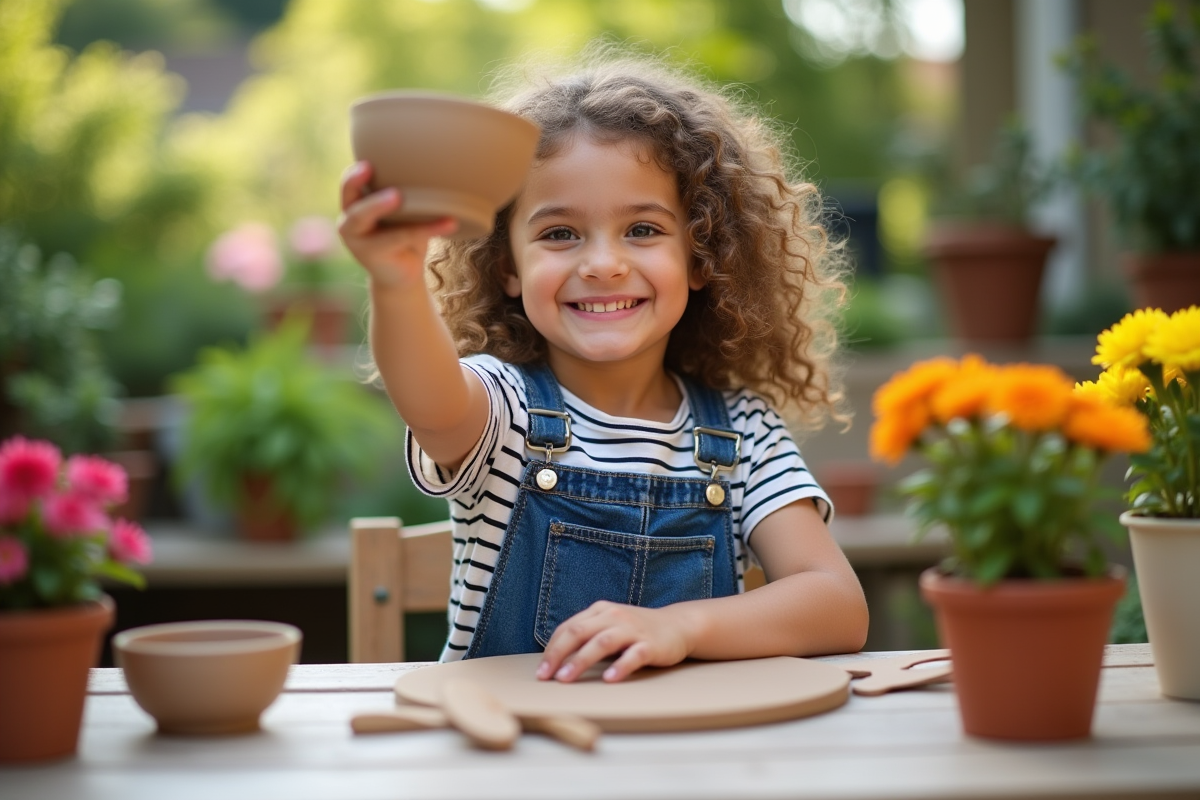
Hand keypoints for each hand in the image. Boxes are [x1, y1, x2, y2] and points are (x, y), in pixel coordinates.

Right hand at [337, 161, 457, 289]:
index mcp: (354, 204)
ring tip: (399, 198)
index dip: (353, 177)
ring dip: (382, 208)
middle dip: (367, 195)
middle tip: (389, 189)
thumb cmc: (403, 234)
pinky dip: (428, 228)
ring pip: (369, 224)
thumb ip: (405, 193)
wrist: (401, 275)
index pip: (348, 187)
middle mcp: (349, 223)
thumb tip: (439, 163)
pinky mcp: (373, 257)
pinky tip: (450, 222)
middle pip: (354, 209)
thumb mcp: (402, 211)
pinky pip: (401, 237)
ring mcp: (358, 243)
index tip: (367, 165)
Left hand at [536, 601, 692, 683]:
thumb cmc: (636, 630)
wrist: (677, 626)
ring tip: (566, 677)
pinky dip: (620, 666)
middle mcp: (614, 617)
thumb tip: (556, 659)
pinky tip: (609, 679)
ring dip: (581, 660)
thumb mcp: (609, 626)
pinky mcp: (651, 645)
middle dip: (559, 654)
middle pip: (579, 632)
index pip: (568, 628)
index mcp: (600, 611)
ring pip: (602, 643)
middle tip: (546, 676)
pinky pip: (634, 655)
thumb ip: (587, 636)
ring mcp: (633, 630)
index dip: (552, 649)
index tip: (541, 671)